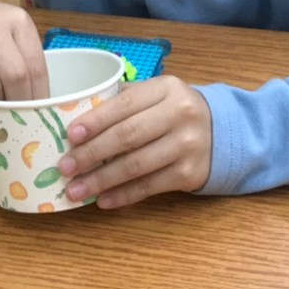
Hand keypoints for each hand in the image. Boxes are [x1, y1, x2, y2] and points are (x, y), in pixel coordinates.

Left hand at [58, 76, 212, 208]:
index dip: (96, 120)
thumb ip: (125, 100)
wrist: (222, 133)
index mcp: (166, 88)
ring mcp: (187, 145)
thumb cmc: (175, 112)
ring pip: (136, 165)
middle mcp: (180, 114)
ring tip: (75, 190)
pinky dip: (123, 195)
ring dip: (101, 180)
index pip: (125, 103)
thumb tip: (77, 116)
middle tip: (66, 167)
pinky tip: (103, 200)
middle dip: (91, 153)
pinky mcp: (190, 173)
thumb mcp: (158, 95)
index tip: (70, 135)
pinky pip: (149, 186)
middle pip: (128, 135)